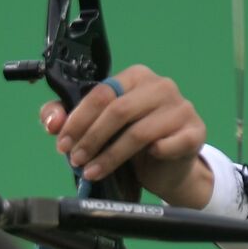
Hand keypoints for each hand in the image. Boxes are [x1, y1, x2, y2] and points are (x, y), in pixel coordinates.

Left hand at [39, 65, 212, 207]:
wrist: (170, 170)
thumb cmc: (134, 144)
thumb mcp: (101, 129)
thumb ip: (70, 120)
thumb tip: (52, 122)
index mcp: (136, 77)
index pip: (102, 92)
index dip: (78, 120)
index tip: (62, 143)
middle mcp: (161, 86)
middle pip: (118, 110)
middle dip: (91, 138)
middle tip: (76, 160)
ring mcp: (181, 108)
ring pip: (139, 132)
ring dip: (111, 156)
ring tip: (93, 172)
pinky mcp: (195, 131)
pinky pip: (170, 143)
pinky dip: (153, 154)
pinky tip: (139, 167)